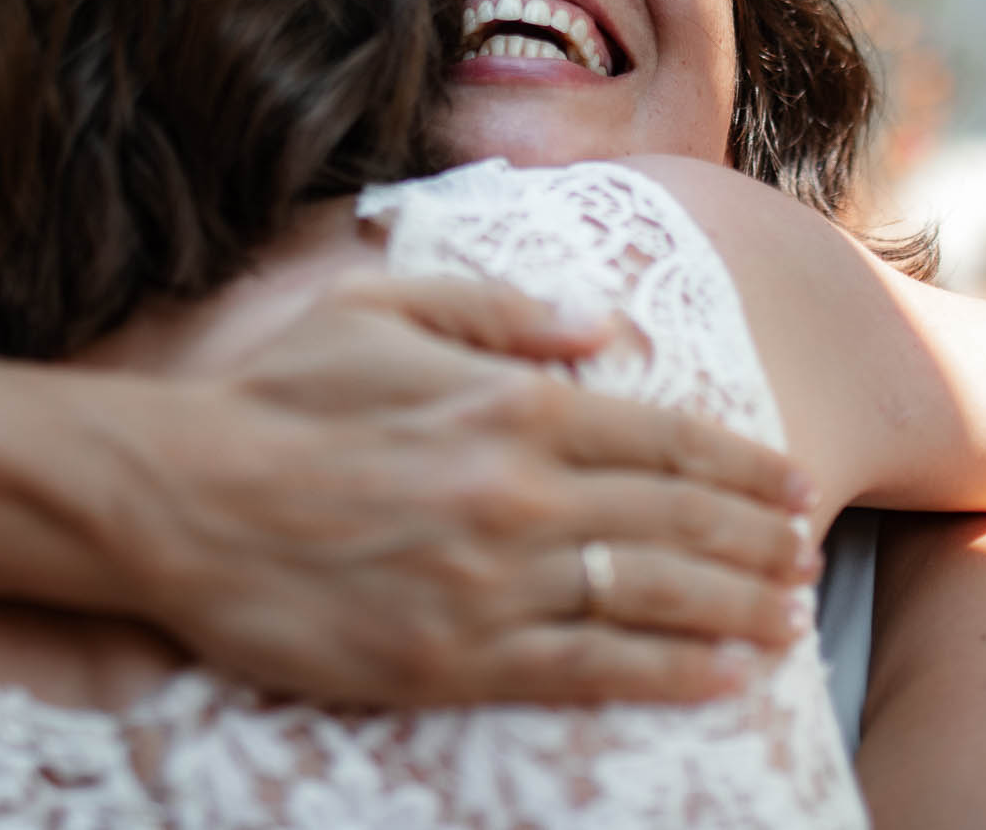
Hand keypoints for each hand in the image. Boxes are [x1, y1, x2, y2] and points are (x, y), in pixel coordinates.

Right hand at [106, 274, 819, 705]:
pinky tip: (722, 679)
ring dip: (735, 607)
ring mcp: (491, 583)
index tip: (792, 480)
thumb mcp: (383, 307)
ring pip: (653, 599)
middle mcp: (520, 492)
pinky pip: (589, 671)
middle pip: (678, 520)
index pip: (664, 436)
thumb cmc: (276, 394)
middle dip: (757, 538)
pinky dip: (669, 675)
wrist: (178, 499)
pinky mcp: (453, 658)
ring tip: (785, 615)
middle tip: (807, 552)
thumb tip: (609, 325)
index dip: (742, 463)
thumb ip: (505, 311)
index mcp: (510, 402)